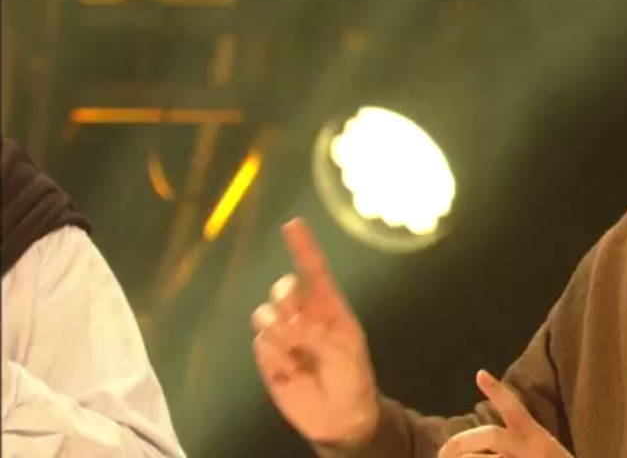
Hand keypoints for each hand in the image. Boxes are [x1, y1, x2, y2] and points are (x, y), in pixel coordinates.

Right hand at [251, 218, 379, 448]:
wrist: (339, 416)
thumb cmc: (351, 376)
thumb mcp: (344, 350)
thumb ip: (315, 332)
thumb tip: (283, 322)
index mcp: (329, 306)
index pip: (313, 270)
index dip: (303, 247)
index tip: (292, 225)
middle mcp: (303, 314)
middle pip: (282, 290)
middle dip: (284, 298)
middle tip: (293, 314)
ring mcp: (283, 334)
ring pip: (265, 316)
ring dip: (278, 330)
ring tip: (297, 352)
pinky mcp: (268, 356)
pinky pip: (261, 345)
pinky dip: (274, 357)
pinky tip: (290, 371)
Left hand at [438, 370, 572, 457]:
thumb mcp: (540, 454)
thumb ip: (511, 449)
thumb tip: (471, 454)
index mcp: (537, 439)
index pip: (516, 409)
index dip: (497, 392)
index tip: (480, 374)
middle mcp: (530, 451)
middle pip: (490, 435)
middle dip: (459, 441)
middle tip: (442, 453)